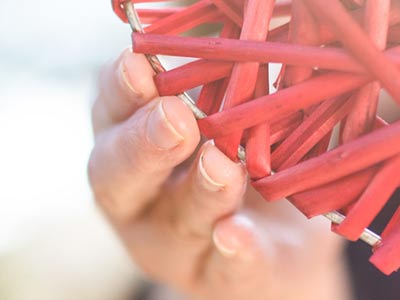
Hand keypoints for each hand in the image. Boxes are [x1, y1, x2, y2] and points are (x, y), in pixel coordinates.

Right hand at [88, 50, 349, 298]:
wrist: (287, 242)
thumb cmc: (249, 152)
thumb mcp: (235, 107)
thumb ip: (224, 71)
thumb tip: (231, 17)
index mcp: (129, 140)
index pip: (111, 112)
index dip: (121, 91)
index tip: (138, 64)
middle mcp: (139, 197)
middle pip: (119, 174)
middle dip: (144, 143)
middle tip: (175, 117)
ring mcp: (177, 246)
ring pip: (176, 222)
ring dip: (198, 192)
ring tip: (221, 166)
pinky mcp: (224, 280)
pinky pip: (224, 271)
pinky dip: (231, 253)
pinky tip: (236, 235)